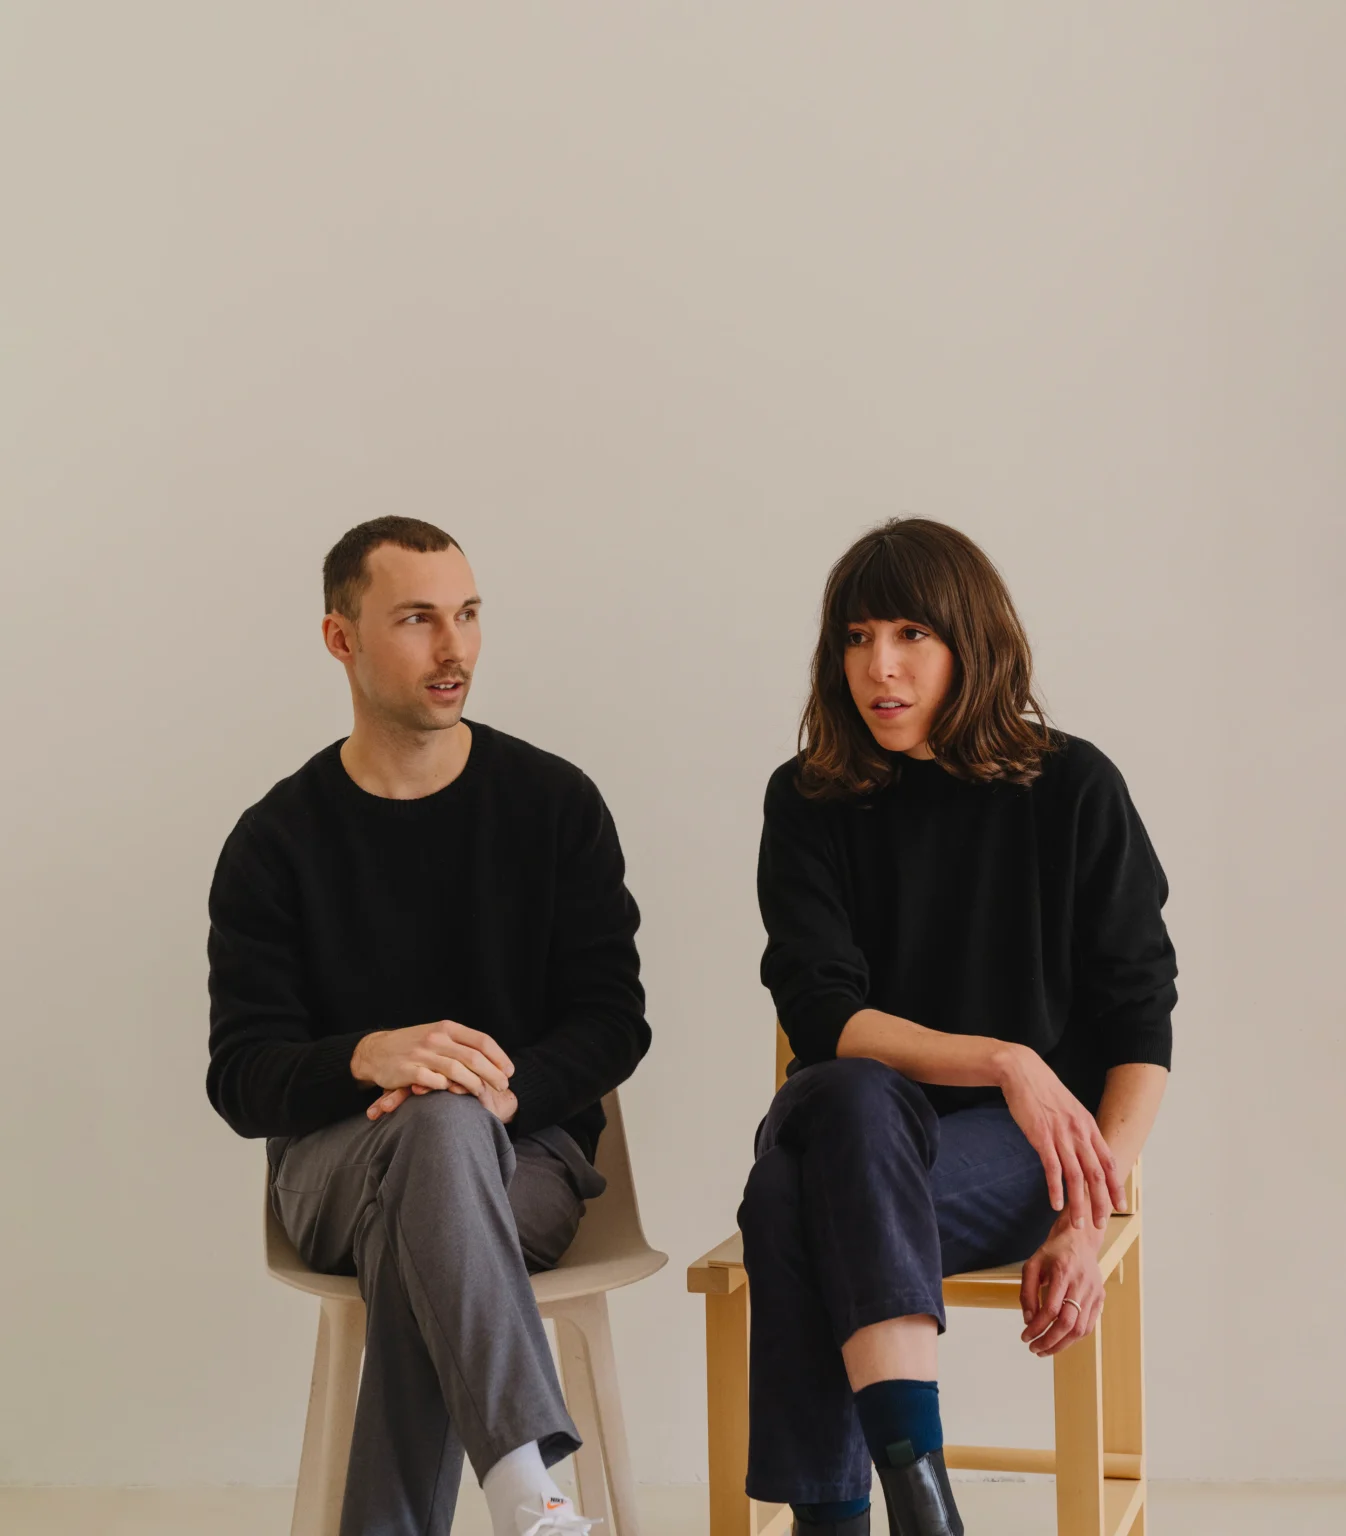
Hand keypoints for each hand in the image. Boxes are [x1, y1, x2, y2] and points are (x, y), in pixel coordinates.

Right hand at [352, 1020, 512, 1120]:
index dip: (499, 1056)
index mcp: (447, 1028)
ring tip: (485, 1093)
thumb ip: (460, 1043)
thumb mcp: (436, 1034)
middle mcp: (436, 1038)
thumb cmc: (413, 1045)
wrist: (375, 1051)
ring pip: (457, 1071)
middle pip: (473, 1057)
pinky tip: (454, 1094)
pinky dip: (447, 1088)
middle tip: (504, 1086)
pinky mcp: (408, 1070)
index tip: (510, 1071)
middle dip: (493, 1074)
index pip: (481, 1040)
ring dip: (475, 1084)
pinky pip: (434, 1082)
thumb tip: (492, 1057)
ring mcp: (422, 1054)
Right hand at [995, 1044, 1124, 1229]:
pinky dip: (1055, 1188)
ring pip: (1076, 1177)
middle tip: (1099, 1223)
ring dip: (1078, 1203)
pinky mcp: (1041, 1137)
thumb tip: (1083, 1148)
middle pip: (1096, 1174)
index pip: (1108, 1161)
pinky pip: (1052, 1168)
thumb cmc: (1044, 1090)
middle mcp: (1079, 1132)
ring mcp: (1061, 1135)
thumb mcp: (1069, 1108)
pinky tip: (1055, 1204)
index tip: (1118, 1205)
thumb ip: (1078, 1129)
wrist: (1023, 1071)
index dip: (1115, 1185)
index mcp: (1088, 1126)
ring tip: (1077, 1223)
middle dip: (1099, 1202)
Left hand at [1019, 1216, 1105, 1356]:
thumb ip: (1027, 1292)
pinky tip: (1060, 1340)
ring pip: (1080, 1329)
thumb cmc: (1052, 1253)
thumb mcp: (1032, 1265)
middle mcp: (1081, 1283)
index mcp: (1062, 1272)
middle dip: (1049, 1341)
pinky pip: (1089, 1325)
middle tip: (1034, 1349)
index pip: (1051, 1309)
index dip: (1037, 1327)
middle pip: (1068, 1323)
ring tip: (1045, 1350)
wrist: (1079, 1239)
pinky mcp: (1100, 1298)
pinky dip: (1074, 1338)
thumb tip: (1028, 1320)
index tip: (1024, 1336)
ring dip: (1061, 1344)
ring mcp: (1094, 1292)